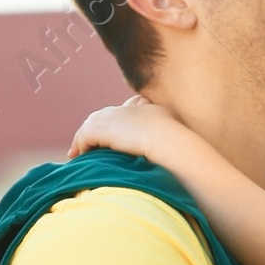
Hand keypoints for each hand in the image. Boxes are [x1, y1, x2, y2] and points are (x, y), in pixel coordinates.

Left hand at [69, 97, 184, 165]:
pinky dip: (80, 145)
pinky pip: (85, 136)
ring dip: (83, 138)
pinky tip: (79, 156)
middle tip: (89, 142)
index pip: (127, 109)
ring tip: (78, 152)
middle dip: (96, 128)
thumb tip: (185, 156)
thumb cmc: (180, 147)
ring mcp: (114, 116)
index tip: (114, 132)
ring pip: (91, 125)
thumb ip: (173, 141)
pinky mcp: (103, 128)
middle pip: (105, 115)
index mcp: (146, 109)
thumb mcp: (179, 139)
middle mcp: (127, 109)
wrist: (170, 143)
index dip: (118, 121)